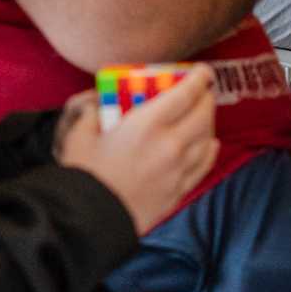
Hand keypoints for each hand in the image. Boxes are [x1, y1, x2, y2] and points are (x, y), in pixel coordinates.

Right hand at [55, 65, 217, 234]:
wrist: (89, 221)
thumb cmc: (83, 177)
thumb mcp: (80, 134)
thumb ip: (92, 110)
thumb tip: (99, 101)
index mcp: (147, 125)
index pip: (186, 93)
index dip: (199, 77)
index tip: (202, 70)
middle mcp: (171, 145)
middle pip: (203, 113)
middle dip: (206, 96)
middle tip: (202, 89)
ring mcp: (178, 170)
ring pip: (208, 138)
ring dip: (209, 121)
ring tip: (202, 114)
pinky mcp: (178, 191)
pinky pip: (204, 165)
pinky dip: (210, 149)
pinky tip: (210, 143)